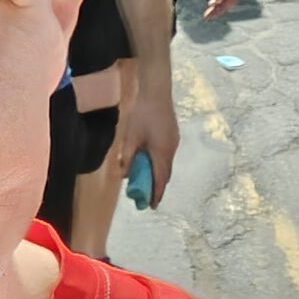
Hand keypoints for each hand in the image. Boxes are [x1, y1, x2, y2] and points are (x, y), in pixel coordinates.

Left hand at [116, 86, 179, 206]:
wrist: (156, 92)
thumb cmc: (141, 115)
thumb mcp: (130, 138)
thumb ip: (128, 158)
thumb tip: (124, 174)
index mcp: (162, 153)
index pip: (160, 179)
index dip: (156, 193)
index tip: (151, 206)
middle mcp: (171, 150)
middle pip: (165, 174)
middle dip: (156, 187)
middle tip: (146, 197)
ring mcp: (174, 142)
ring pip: (166, 164)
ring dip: (157, 174)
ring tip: (146, 181)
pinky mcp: (172, 135)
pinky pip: (166, 155)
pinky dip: (158, 163)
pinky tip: (149, 162)